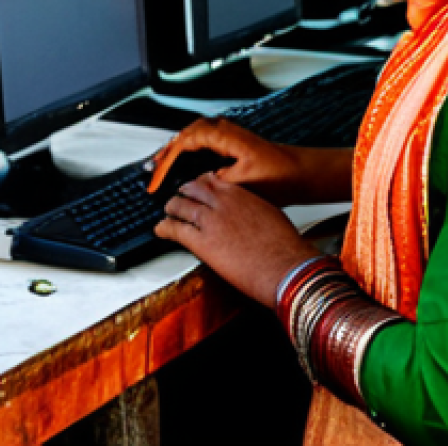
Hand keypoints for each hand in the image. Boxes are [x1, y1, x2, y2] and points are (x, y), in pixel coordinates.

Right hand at [147, 118, 302, 204]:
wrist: (300, 174)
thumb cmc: (279, 176)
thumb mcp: (242, 181)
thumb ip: (214, 180)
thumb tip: (193, 182)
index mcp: (222, 134)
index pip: (182, 144)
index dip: (165, 163)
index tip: (156, 181)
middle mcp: (222, 129)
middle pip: (182, 137)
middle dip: (164, 156)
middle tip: (150, 175)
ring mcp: (225, 134)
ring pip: (189, 138)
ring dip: (173, 153)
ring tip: (159, 170)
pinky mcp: (229, 143)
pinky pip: (199, 143)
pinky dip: (185, 154)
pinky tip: (182, 167)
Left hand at [155, 173, 319, 306]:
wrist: (287, 267)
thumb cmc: (285, 246)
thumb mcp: (270, 214)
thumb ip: (253, 208)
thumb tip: (249, 213)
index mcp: (240, 194)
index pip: (212, 180)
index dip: (202, 184)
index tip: (199, 187)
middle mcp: (223, 202)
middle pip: (194, 189)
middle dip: (184, 192)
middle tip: (180, 196)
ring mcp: (210, 221)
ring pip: (181, 206)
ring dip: (172, 207)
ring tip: (168, 210)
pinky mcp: (202, 242)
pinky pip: (176, 229)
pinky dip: (164, 227)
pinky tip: (160, 229)